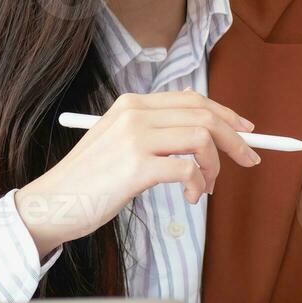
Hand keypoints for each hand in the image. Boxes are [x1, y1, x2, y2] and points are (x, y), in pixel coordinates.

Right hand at [14, 89, 261, 257]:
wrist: (52, 203)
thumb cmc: (90, 179)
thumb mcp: (120, 140)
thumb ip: (155, 130)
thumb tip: (205, 132)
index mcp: (133, 103)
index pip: (193, 99)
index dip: (226, 114)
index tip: (247, 131)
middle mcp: (135, 114)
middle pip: (204, 115)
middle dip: (235, 139)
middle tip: (249, 160)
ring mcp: (135, 138)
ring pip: (202, 139)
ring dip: (215, 166)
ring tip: (207, 187)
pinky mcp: (135, 167)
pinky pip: (187, 170)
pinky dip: (198, 185)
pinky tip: (191, 197)